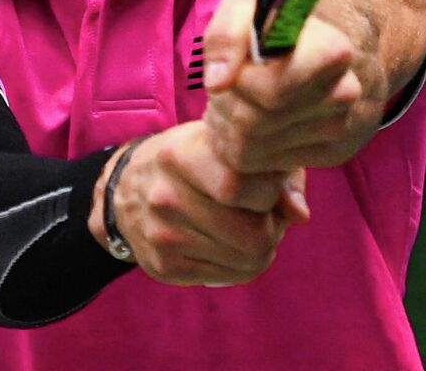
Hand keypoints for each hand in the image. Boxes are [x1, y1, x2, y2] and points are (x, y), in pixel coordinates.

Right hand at [88, 122, 309, 286]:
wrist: (126, 187)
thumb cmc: (194, 159)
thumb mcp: (229, 148)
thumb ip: (276, 172)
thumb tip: (300, 214)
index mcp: (180, 155)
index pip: (242, 188)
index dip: (268, 192)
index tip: (263, 185)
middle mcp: (164, 197)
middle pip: (253, 237)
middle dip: (271, 228)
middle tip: (262, 215)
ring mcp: (161, 236)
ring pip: (246, 262)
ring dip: (259, 248)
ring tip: (245, 227)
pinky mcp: (162, 267)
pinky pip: (229, 278)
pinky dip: (240, 264)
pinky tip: (228, 244)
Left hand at [200, 0, 378, 172]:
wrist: (316, 50)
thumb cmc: (272, 27)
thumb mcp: (243, 9)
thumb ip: (225, 34)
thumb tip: (218, 82)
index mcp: (331, 52)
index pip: (270, 90)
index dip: (238, 82)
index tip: (233, 68)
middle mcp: (344, 93)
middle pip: (254, 122)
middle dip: (226, 105)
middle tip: (227, 87)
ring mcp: (339, 128)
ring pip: (251, 147)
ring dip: (229, 125)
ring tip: (238, 101)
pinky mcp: (329, 154)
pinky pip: (259, 165)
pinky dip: (242, 146)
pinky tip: (251, 121)